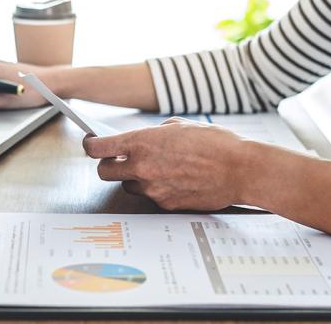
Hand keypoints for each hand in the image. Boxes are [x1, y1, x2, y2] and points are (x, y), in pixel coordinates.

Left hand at [82, 117, 259, 210]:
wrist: (240, 169)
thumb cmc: (214, 143)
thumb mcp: (178, 126)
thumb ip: (152, 134)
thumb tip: (140, 141)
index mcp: (141, 143)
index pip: (97, 149)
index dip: (90, 146)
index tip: (92, 144)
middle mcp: (142, 168)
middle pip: (104, 172)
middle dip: (109, 166)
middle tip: (119, 160)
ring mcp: (153, 189)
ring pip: (128, 186)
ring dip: (135, 179)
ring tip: (159, 169)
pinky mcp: (165, 205)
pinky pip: (150, 197)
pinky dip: (157, 189)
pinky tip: (175, 180)